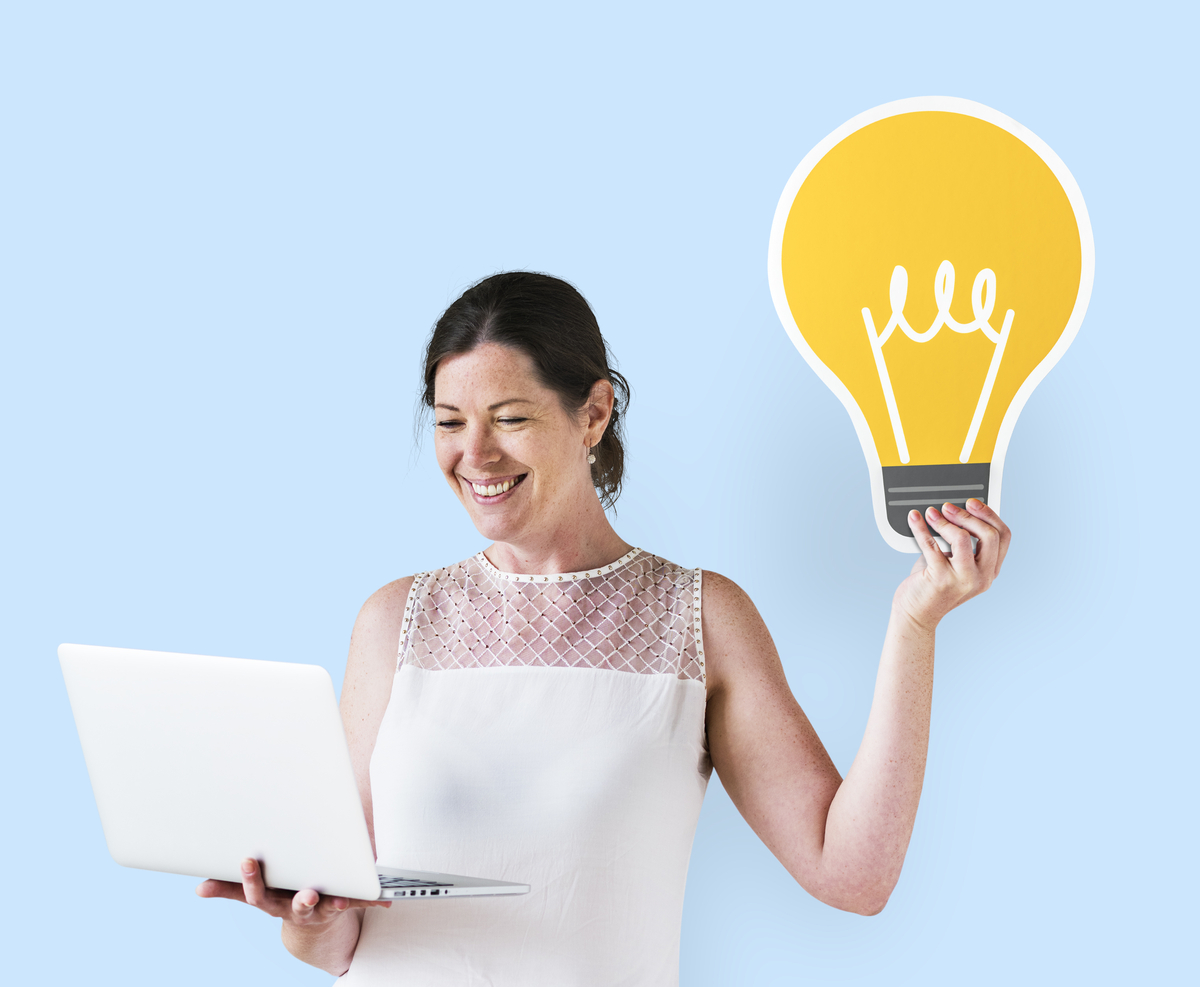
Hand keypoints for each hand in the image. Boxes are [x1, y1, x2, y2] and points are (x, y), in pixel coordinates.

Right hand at [195, 858, 389, 926]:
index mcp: (274, 902)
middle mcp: (296, 909)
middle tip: (307, 894)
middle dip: (301, 899)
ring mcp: (321, 910)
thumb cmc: (283, 898)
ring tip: (344, 901)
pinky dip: (371, 899)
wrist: (314, 928)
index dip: (252, 879)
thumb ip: (231, 889)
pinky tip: (383, 899)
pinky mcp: (342, 907)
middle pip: (296, 905)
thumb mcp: (259, 894)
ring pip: (328, 907)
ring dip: (336, 904)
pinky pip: (358, 902)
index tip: (248, 860)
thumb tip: (199, 889)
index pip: (258, 893)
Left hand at [893, 498, 1010, 630]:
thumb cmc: (934, 585)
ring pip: (963, 538)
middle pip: (989, 535)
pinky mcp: (940, 579)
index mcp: (989, 571)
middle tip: (948, 507)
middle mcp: (981, 577)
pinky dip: (921, 528)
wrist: (917, 614)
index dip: (989, 515)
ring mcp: (962, 579)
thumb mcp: (957, 564)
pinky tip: (915, 519)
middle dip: (968, 515)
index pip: (1003, 536)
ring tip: (931, 514)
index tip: (973, 502)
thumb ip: (963, 543)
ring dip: (945, 521)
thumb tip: (956, 511)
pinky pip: (931, 544)